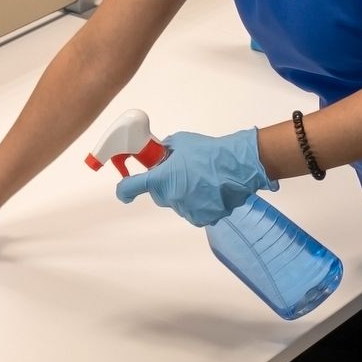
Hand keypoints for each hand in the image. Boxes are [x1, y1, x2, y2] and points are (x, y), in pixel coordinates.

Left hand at [116, 128, 275, 226]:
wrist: (237, 166)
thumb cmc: (210, 152)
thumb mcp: (180, 143)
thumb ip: (165, 150)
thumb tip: (160, 154)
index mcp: (161, 179)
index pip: (131, 188)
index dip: (124, 190)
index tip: (124, 192)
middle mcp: (171, 198)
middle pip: (159, 194)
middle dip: (165, 185)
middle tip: (180, 172)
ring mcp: (187, 210)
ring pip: (177, 203)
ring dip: (183, 193)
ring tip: (201, 180)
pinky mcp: (202, 218)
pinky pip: (193, 211)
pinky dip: (198, 203)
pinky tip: (209, 190)